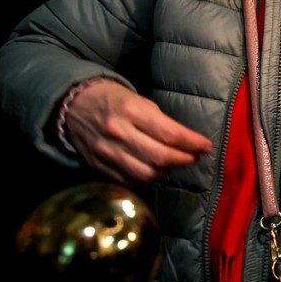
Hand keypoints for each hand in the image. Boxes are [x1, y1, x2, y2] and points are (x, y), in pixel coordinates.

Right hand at [63, 79, 212, 184]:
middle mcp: (118, 132)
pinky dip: (146, 179)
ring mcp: (106, 152)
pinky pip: (129, 180)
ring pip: (145, 173)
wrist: (74, 106)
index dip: (191, 142)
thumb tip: (187, 142)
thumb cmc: (114, 100)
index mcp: (131, 110)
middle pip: (158, 157)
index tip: (206, 146)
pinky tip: (156, 170)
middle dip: (183, 159)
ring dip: (167, 171)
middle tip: (195, 157)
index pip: (169, 133)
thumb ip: (161, 122)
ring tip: (177, 163)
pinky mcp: (98, 166)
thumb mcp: (140, 101)